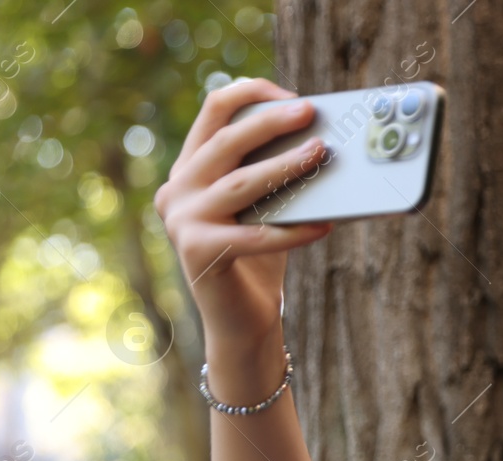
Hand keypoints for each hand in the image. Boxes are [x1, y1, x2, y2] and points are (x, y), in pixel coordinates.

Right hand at [153, 77, 332, 352]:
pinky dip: (294, 231)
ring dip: (285, 167)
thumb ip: (275, 173)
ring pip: (240, 183)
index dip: (251, 94)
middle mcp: (176, 190)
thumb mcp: (266, 207)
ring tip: (321, 154)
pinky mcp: (198, 252)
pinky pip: (256, 235)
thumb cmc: (260, 260)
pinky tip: (326, 225)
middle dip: (269, 123)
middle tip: (309, 112)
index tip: (291, 94)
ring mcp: (182, 221)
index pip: (213, 112)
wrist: (244, 323)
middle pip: (225, 142)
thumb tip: (322, 139)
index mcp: (189, 170)